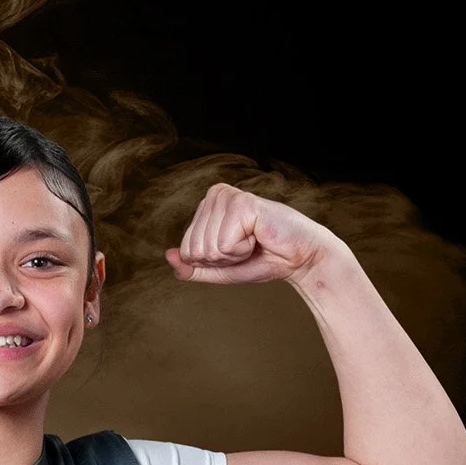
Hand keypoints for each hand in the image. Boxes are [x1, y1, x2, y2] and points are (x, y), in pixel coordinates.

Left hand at [166, 184, 340, 287]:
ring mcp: (227, 197)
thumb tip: (168, 256)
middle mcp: (214, 195)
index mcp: (206, 205)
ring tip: (254, 240)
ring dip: (233, 254)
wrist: (297, 259)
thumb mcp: (219, 269)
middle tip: (247, 247)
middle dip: (222, 259)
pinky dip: (243, 250)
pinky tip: (259, 236)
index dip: (212, 262)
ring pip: (208, 248)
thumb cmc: (261, 259)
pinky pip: (224, 245)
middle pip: (194, 249)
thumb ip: (192, 267)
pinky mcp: (242, 203)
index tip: (236, 251)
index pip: (186, 250)